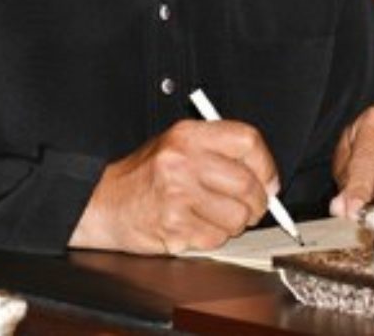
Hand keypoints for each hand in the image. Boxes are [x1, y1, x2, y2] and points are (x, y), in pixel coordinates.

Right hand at [69, 119, 278, 253]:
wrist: (104, 202)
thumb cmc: (144, 176)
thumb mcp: (177, 146)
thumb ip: (218, 153)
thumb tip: (266, 178)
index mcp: (187, 135)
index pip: (247, 141)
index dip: (266, 165)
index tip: (269, 180)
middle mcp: (183, 160)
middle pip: (247, 184)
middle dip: (257, 203)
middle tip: (251, 208)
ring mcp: (178, 194)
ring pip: (237, 217)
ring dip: (234, 224)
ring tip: (214, 217)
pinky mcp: (174, 225)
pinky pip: (216, 238)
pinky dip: (212, 238)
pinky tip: (195, 227)